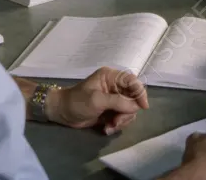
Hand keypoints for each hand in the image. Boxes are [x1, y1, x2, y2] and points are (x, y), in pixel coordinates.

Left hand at [15, 67, 148, 133]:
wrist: (62, 113)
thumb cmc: (77, 101)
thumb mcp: (97, 100)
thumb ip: (118, 101)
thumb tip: (136, 106)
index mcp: (111, 77)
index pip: (133, 81)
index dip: (140, 92)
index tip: (143, 107)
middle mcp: (115, 86)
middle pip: (133, 98)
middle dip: (127, 112)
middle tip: (117, 121)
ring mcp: (114, 99)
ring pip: (129, 110)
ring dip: (122, 121)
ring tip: (110, 126)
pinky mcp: (111, 111)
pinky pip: (122, 118)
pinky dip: (117, 125)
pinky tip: (106, 129)